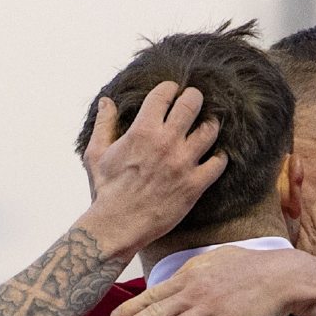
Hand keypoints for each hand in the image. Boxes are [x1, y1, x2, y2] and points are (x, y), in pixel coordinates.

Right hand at [80, 82, 226, 261]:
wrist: (117, 226)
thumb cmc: (105, 191)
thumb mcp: (97, 154)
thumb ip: (104, 124)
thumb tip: (106, 101)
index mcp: (142, 130)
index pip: (165, 93)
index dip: (169, 89)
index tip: (171, 93)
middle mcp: (166, 142)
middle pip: (193, 103)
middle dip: (193, 98)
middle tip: (193, 103)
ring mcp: (183, 163)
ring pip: (210, 130)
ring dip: (209, 125)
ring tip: (204, 128)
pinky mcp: (194, 185)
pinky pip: (219, 163)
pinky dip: (219, 158)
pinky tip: (212, 158)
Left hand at [105, 245, 310, 315]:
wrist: (284, 275)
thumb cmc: (250, 266)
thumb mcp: (215, 260)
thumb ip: (192, 270)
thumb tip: (174, 279)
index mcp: (189, 278)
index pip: (152, 295)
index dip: (130, 308)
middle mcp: (194, 294)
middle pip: (154, 315)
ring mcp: (211, 310)